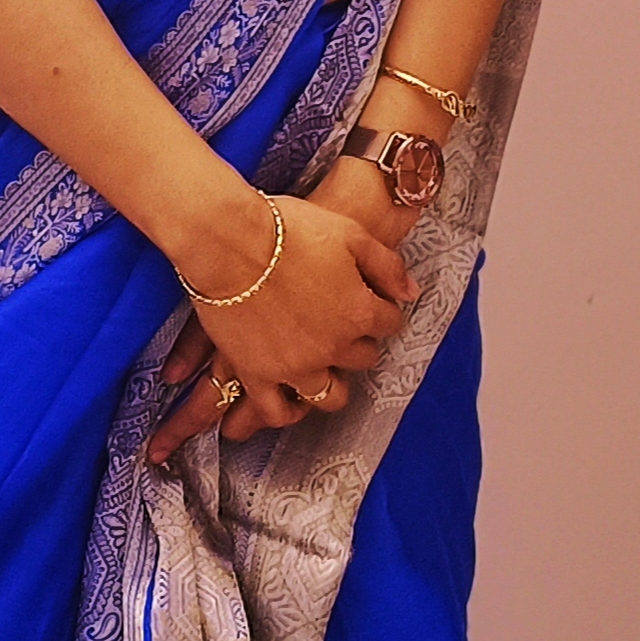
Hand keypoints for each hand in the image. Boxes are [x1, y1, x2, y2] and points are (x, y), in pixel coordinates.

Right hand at [147, 189, 417, 463]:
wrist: (228, 239)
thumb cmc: (288, 228)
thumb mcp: (349, 233)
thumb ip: (386, 265)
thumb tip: (411, 293)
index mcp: (359, 311)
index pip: (389, 322)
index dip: (381, 308)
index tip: (368, 298)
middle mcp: (333, 347)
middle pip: (362, 357)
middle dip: (358, 340)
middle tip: (340, 323)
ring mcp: (295, 366)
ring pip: (329, 395)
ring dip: (332, 382)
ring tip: (322, 366)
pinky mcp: (257, 374)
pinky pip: (277, 411)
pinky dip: (287, 412)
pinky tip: (289, 400)